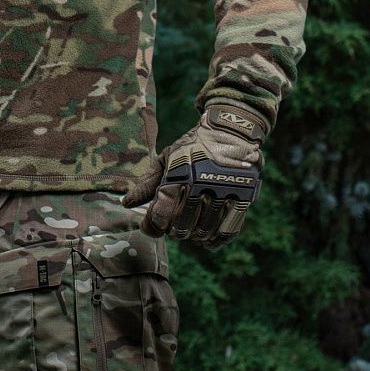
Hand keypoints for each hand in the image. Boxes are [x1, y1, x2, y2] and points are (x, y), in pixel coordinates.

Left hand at [122, 104, 265, 249]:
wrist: (230, 130)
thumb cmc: (192, 146)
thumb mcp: (167, 158)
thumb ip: (148, 183)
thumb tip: (126, 204)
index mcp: (178, 173)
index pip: (160, 214)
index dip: (152, 227)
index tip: (149, 228)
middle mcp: (200, 183)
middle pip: (181, 227)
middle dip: (173, 232)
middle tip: (171, 228)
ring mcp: (224, 191)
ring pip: (203, 231)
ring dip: (193, 237)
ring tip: (188, 232)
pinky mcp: (243, 196)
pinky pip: (227, 230)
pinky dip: (215, 240)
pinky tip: (207, 240)